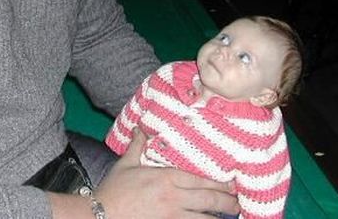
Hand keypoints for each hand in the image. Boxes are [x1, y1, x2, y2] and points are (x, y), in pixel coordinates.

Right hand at [95, 128, 239, 218]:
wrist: (100, 216)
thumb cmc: (113, 190)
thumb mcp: (125, 165)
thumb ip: (136, 146)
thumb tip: (139, 128)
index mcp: (166, 179)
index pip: (200, 180)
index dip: (220, 183)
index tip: (231, 183)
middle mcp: (174, 198)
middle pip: (209, 200)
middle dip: (227, 202)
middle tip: (238, 202)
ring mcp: (172, 218)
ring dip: (219, 218)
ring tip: (231, 216)